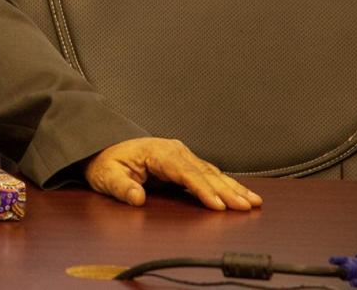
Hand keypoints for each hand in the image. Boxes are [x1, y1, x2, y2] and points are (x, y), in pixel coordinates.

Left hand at [84, 137, 262, 210]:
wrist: (103, 150)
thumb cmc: (106, 164)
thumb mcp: (107, 176)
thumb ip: (121, 187)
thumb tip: (136, 198)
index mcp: (157, 152)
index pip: (184, 172)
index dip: (202, 190)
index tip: (218, 205)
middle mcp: (174, 151)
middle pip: (204, 173)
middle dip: (226, 191)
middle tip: (246, 207)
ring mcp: (181, 155)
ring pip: (212, 173)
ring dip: (233, 187)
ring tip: (253, 202)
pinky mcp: (185, 163)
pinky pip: (209, 174)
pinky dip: (227, 185)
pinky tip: (241, 194)